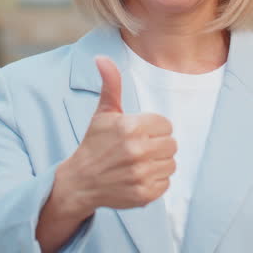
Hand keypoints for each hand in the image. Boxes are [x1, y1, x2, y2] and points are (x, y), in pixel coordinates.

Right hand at [58, 55, 176, 212]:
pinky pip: (167, 182)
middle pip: (172, 144)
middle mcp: (137, 150)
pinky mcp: (145, 194)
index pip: (166, 125)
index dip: (153, 129)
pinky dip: (155, 181)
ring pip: (171, 163)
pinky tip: (138, 177)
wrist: (80, 182)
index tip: (137, 134)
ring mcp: (141, 174)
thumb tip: (102, 58)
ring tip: (138, 163)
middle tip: (138, 149)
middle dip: (157, 145)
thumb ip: (110, 84)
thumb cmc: (94, 144)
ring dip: (158, 164)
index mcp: (130, 127)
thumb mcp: (103, 113)